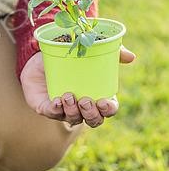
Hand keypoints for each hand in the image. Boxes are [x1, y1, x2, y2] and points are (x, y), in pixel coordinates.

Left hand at [20, 45, 135, 127]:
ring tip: (68, 96)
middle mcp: (82, 107)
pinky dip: (56, 110)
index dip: (108, 110)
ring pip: (74, 120)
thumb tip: (131, 57)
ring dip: (73, 111)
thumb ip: (112, 52)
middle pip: (93, 120)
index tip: (104, 101)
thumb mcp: (90, 50)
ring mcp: (65, 110)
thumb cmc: (69, 56)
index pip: (108, 110)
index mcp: (97, 96)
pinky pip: (53, 114)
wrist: (38, 56)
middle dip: (91, 114)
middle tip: (85, 100)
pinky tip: (57, 101)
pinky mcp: (48, 109)